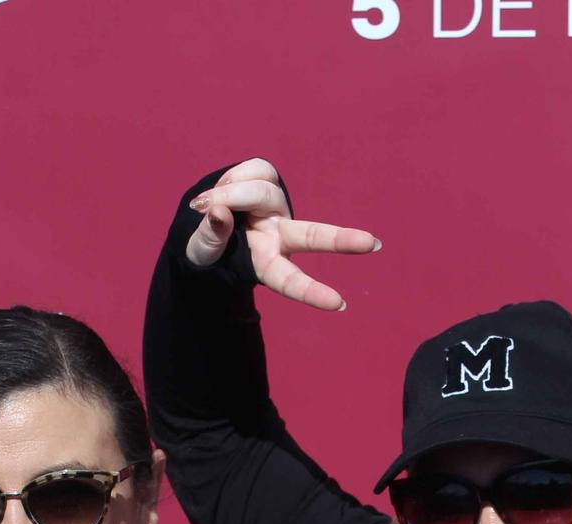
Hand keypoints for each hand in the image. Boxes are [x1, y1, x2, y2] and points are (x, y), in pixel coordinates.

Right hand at [187, 158, 379, 311]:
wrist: (198, 220)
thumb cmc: (204, 248)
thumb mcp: (199, 252)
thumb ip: (208, 236)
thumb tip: (218, 212)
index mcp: (264, 263)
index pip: (289, 281)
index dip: (311, 292)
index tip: (340, 305)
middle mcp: (278, 236)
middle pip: (311, 236)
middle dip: (341, 240)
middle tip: (373, 245)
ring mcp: (276, 208)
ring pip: (262, 191)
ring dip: (229, 192)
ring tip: (203, 204)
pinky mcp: (270, 181)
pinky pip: (254, 170)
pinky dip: (231, 178)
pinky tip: (221, 189)